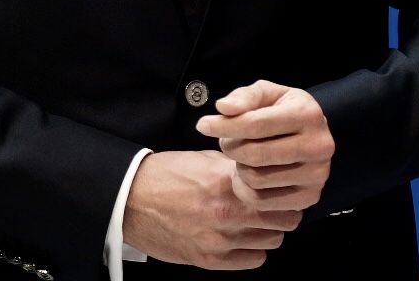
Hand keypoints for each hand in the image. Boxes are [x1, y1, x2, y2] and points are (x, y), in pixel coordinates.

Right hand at [122, 149, 300, 270]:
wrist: (131, 201)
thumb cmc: (165, 176)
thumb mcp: (205, 159)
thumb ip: (237, 167)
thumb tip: (263, 169)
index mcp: (228, 182)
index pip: (281, 191)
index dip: (287, 188)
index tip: (285, 186)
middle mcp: (227, 212)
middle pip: (285, 219)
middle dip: (285, 210)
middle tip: (277, 205)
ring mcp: (219, 239)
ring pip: (273, 240)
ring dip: (270, 230)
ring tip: (258, 221)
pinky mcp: (210, 259)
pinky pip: (253, 260)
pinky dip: (254, 250)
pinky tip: (244, 238)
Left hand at [196, 80, 334, 214]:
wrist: (310, 135)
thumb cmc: (283, 111)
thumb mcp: (266, 94)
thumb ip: (244, 97)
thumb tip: (222, 108)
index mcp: (308, 114)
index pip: (256, 124)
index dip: (224, 126)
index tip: (202, 125)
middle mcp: (319, 146)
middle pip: (254, 154)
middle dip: (230, 148)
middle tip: (226, 142)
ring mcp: (317, 175)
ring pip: (256, 179)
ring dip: (238, 168)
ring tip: (242, 156)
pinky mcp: (310, 197)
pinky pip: (262, 201)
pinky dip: (246, 189)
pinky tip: (249, 174)